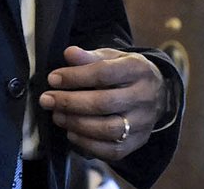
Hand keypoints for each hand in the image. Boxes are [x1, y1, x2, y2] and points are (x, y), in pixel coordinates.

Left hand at [39, 46, 166, 160]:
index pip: (104, 73)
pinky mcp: (138, 142)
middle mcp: (144, 96)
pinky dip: (86, 143)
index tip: (53, 79)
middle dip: (70, 102)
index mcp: (138, 69)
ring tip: (57, 115)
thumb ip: (90, 57)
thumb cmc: (126, 73)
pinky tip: (71, 132)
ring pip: (107, 129)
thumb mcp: (112, 58)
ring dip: (76, 123)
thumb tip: (69, 53)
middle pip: (104, 103)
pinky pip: (110, 149)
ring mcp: (143, 122)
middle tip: (47, 99)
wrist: (156, 94)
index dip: (75, 76)